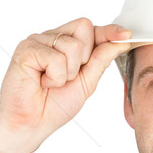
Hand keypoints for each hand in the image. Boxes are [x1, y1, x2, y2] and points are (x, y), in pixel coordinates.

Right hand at [0, 17, 130, 152]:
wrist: (32, 123)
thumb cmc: (54, 106)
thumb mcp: (87, 83)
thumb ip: (101, 60)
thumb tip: (120, 42)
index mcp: (67, 46)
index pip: (92, 30)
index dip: (109, 31)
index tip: (126, 34)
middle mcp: (53, 39)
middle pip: (84, 28)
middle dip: (84, 58)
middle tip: (67, 77)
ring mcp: (38, 41)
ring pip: (71, 45)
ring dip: (67, 72)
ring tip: (52, 82)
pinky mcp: (26, 49)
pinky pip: (54, 57)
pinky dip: (54, 76)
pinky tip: (42, 81)